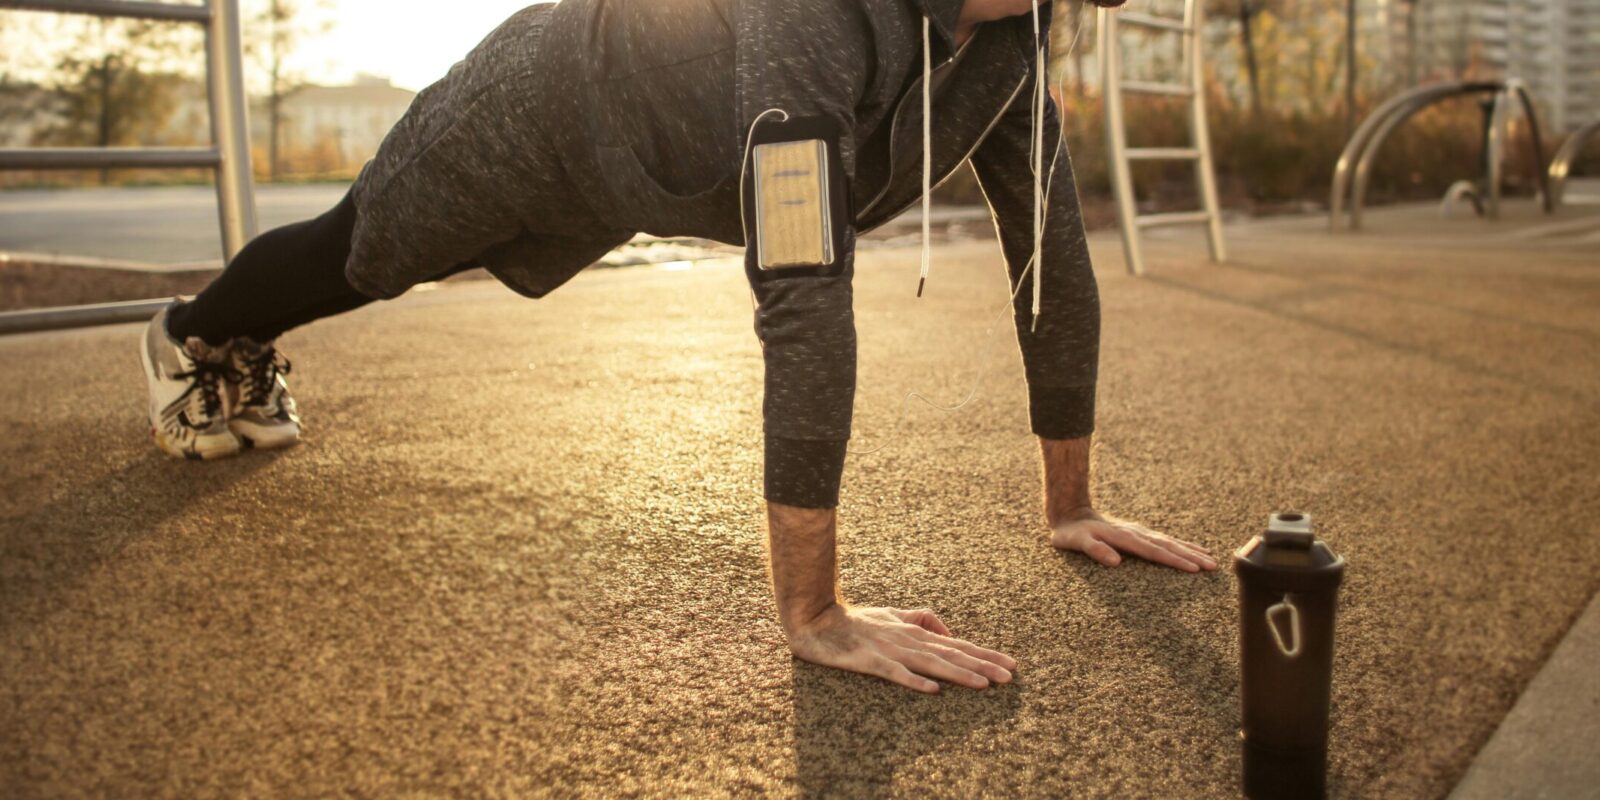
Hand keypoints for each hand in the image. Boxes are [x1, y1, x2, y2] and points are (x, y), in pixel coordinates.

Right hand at [786, 605, 1017, 693]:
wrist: (816, 620)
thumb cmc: (856, 620)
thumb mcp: (893, 614)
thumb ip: (921, 618)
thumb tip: (948, 631)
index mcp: (916, 631)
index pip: (958, 644)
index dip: (985, 654)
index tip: (1011, 664)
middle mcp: (908, 639)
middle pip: (952, 654)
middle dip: (983, 665)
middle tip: (1010, 676)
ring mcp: (890, 650)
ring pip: (931, 663)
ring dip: (959, 673)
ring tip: (984, 684)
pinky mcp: (869, 661)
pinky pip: (895, 673)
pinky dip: (914, 680)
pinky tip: (932, 690)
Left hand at [1050, 508, 1217, 572]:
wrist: (1070, 513)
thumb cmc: (1071, 533)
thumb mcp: (1076, 542)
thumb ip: (1094, 550)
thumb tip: (1116, 562)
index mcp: (1124, 537)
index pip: (1154, 552)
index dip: (1174, 561)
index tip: (1194, 569)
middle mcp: (1136, 533)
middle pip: (1168, 546)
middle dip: (1191, 557)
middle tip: (1213, 566)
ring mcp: (1139, 532)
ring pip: (1171, 542)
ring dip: (1191, 551)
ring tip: (1212, 559)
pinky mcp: (1139, 533)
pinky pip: (1166, 540)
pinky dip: (1182, 545)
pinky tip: (1195, 548)